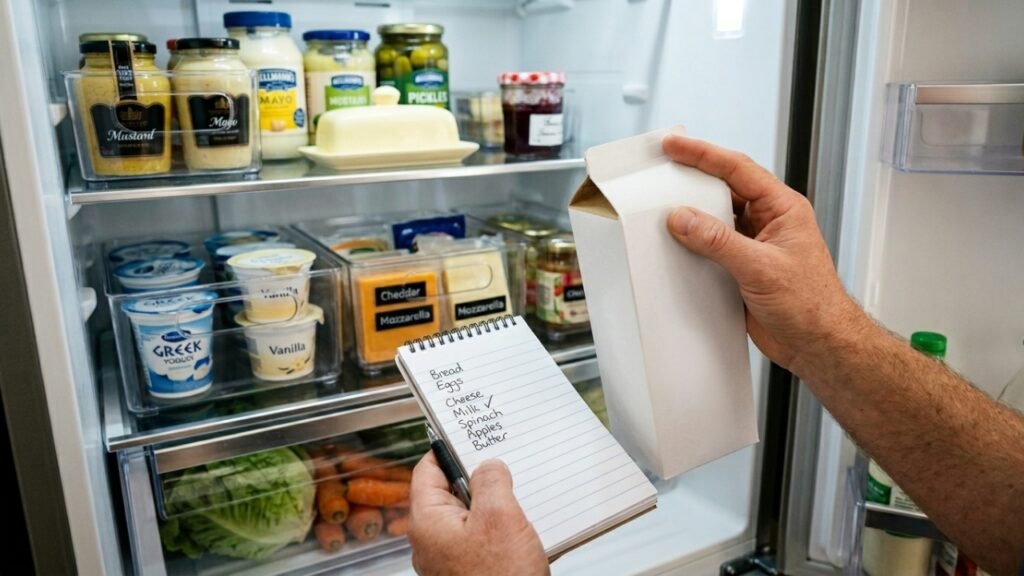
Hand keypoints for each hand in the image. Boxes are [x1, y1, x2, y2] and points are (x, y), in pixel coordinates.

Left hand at [408, 453, 548, 575]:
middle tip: (504, 467)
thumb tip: (488, 466)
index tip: (467, 437)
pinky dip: (499, 530)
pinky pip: (480, 541)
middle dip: (479, 479)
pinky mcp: (469, 573)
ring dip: (494, 506)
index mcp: (427, 522)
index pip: (427, 470)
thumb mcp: (501, 516)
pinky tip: (523, 530)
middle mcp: (432, 542)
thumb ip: (490, 480)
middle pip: (450, 493)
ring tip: (520, 499)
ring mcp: (449, 561)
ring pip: (469, 518)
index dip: (448, 450)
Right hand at [662, 135, 866, 372]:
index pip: (738, 170)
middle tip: (663, 171)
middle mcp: (768, 222)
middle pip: (724, 189)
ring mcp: (754, 245)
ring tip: (662, 210)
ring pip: (715, 219)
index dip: (704, 154)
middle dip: (692, 180)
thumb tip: (684, 218)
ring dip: (691, 216)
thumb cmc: (812, 305)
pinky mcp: (742, 268)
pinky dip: (692, 246)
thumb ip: (719, 241)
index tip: (675, 146)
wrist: (819, 345)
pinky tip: (676, 248)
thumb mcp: (761, 267)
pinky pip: (711, 248)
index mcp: (783, 208)